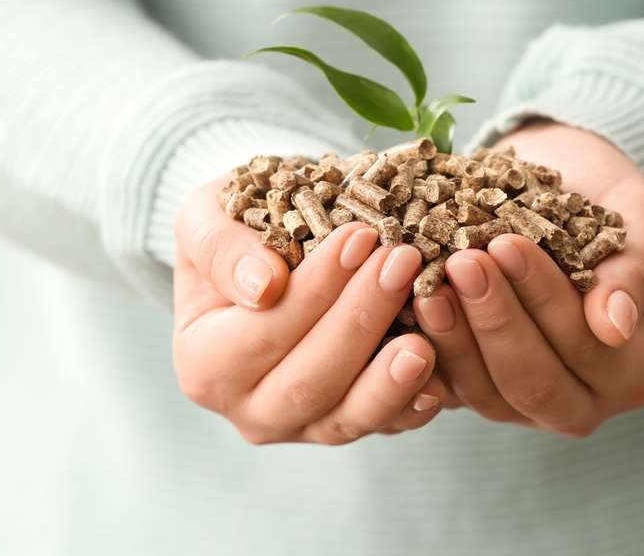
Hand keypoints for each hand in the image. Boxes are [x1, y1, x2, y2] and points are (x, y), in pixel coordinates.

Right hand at [171, 176, 448, 444]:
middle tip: (403, 261)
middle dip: (360, 320)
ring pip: (346, 418)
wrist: (263, 252)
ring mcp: (299, 425)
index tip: (359, 237)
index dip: (314, 289)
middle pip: (308, 382)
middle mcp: (247, 406)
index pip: (263, 332)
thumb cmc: (234, 229)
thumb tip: (262, 288)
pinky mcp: (345, 423)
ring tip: (425, 339)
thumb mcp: (205, 218)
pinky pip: (383, 426)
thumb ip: (221, 248)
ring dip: (389, 380)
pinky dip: (412, 406)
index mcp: (203, 361)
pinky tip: (440, 376)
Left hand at [413, 121, 643, 436]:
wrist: (560, 190)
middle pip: (533, 384)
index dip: (546, 300)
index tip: (507, 245)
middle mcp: (580, 401)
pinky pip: (445, 388)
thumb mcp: (642, 222)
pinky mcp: (472, 390)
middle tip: (462, 262)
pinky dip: (424, 351)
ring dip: (453, 337)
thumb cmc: (610, 204)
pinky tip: (405, 307)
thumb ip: (634, 271)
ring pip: (483, 393)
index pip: (588, 348)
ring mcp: (520, 405)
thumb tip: (612, 326)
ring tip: (428, 282)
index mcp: (636, 371)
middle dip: (495, 321)